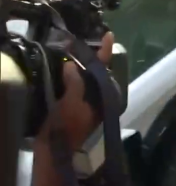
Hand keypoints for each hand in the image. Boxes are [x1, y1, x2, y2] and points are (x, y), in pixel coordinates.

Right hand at [36, 32, 113, 149]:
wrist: (56, 150)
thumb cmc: (68, 127)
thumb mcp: (72, 103)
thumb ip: (75, 83)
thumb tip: (71, 66)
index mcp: (103, 96)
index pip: (105, 69)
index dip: (106, 52)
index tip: (109, 34)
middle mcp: (98, 97)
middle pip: (96, 72)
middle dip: (92, 56)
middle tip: (83, 38)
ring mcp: (86, 102)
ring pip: (85, 78)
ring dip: (79, 64)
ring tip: (71, 48)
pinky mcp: (73, 106)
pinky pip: (74, 85)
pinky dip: (69, 75)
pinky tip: (61, 67)